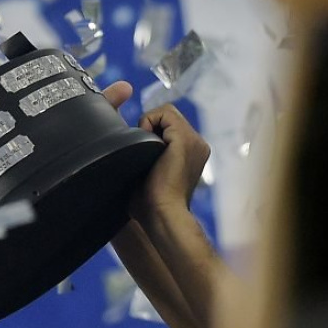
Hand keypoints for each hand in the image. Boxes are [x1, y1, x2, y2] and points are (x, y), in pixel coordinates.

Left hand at [131, 104, 209, 224]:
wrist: (160, 214)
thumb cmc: (149, 202)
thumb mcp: (150, 169)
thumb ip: (148, 151)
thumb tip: (130, 138)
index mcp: (192, 152)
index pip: (170, 124)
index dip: (151, 130)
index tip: (142, 151)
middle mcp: (198, 144)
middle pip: (168, 116)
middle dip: (150, 126)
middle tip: (143, 151)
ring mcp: (195, 140)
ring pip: (166, 112)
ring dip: (148, 124)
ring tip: (145, 150)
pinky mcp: (185, 138)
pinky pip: (164, 113)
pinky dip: (148, 122)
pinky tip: (147, 145)